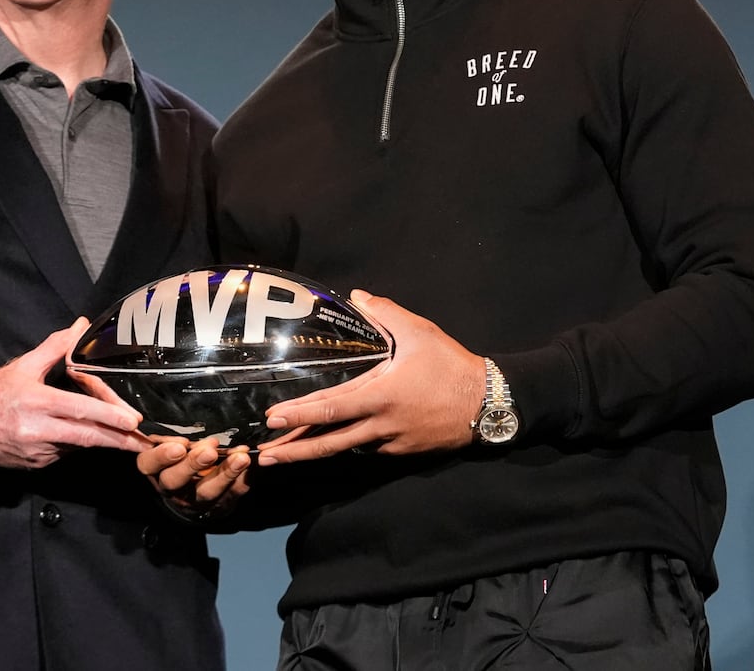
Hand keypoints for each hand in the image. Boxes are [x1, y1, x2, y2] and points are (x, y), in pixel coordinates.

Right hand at [0, 317, 144, 468]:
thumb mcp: (22, 366)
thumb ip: (54, 348)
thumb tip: (80, 326)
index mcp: (36, 402)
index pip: (79, 411)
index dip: (108, 417)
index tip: (132, 421)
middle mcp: (37, 430)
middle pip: (86, 437)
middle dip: (119, 440)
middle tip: (144, 443)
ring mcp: (37, 451)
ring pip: (77, 445)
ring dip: (100, 440)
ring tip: (126, 437)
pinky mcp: (35, 464)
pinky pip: (64, 453)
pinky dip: (77, 444)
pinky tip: (83, 435)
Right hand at [136, 436, 252, 519]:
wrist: (192, 495)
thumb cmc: (178, 457)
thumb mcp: (167, 444)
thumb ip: (169, 432)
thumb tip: (180, 407)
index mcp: (155, 469)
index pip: (148, 464)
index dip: (161, 456)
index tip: (180, 445)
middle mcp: (171, 487)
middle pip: (175, 480)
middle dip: (193, 464)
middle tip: (209, 451)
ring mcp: (194, 500)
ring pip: (206, 491)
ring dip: (224, 474)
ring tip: (240, 457)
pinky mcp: (219, 505)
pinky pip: (232, 495)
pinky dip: (243, 480)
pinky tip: (251, 467)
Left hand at [257, 290, 482, 464]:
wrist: (489, 403)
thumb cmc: (451, 366)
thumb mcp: (419, 332)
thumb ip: (385, 313)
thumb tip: (357, 295)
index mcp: (380, 396)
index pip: (330, 409)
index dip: (299, 416)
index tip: (272, 420)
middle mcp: (381, 426)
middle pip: (329, 443)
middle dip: (294, 450)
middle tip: (264, 457)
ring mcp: (392, 443)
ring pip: (347, 449)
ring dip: (315, 451)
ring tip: (287, 454)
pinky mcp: (404, 451)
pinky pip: (369, 448)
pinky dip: (347, 446)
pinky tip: (333, 441)